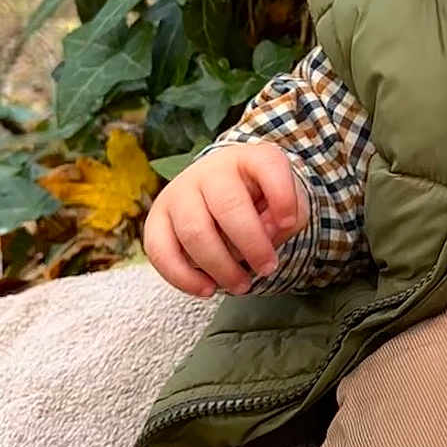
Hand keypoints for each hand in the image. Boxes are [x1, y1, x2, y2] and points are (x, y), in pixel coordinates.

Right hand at [143, 140, 308, 298]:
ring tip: (240, 284)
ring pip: (194, 232)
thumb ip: (289, 216)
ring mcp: (179, 192)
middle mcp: (210, 170)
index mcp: (248, 158)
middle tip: (267, 268)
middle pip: (228, 206)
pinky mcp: (157, 218)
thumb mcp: (287, 203)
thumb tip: (266, 235)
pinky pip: (160, 251)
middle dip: (252, 245)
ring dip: (220, 267)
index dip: (282, 195)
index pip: (267, 165)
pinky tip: (207, 288)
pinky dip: (183, 277)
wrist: (220, 193)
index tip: (288, 222)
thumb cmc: (259, 200)